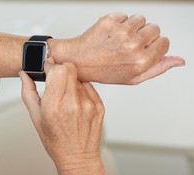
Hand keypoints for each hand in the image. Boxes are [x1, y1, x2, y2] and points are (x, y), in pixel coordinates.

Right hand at [20, 58, 103, 172]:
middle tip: (55, 79)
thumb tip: (24, 74)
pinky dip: (80, 90)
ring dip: (70, 81)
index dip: (50, 66)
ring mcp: (88, 105)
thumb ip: (28, 93)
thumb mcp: (36, 119)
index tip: (46, 68)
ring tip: (65, 98)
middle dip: (60, 69)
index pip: (56, 70)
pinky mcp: (99, 106)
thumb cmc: (55, 141)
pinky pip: (88, 87)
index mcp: (54, 107)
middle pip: (69, 68)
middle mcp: (72, 104)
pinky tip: (75, 103)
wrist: (77, 157)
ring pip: (78, 77)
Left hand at [51, 13, 184, 84]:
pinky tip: (109, 35)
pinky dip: (118, 22)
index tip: (142, 50)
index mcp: (141, 62)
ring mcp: (122, 32)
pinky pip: (124, 15)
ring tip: (117, 40)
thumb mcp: (132, 78)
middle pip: (155, 29)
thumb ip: (157, 69)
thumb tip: (179, 61)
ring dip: (131, 27)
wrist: (77, 61)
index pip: (164, 42)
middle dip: (144, 36)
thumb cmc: (102, 71)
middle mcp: (134, 46)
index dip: (153, 46)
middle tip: (127, 46)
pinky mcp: (111, 20)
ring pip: (141, 19)